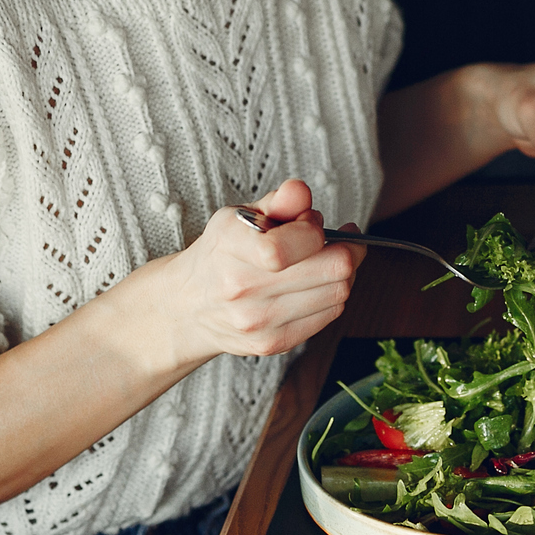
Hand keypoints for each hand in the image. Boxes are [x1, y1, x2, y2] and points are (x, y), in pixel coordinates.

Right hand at [157, 179, 363, 362]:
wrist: (187, 307)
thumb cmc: (220, 256)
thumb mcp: (238, 218)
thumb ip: (277, 202)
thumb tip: (299, 191)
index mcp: (230, 247)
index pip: (296, 244)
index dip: (316, 230)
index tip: (312, 224)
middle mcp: (242, 288)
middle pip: (333, 269)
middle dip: (346, 248)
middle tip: (338, 240)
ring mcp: (258, 321)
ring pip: (338, 293)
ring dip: (342, 273)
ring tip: (324, 261)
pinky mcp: (273, 343)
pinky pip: (329, 315)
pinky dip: (331, 296)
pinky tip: (315, 285)